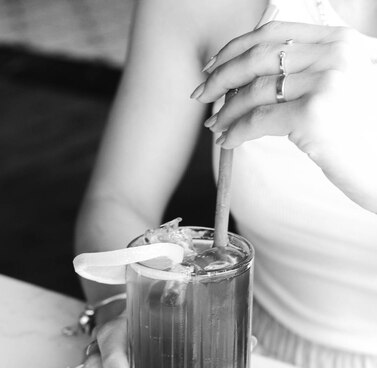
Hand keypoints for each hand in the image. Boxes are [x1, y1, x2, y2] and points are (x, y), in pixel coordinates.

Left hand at [192, 21, 376, 209]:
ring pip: (255, 90)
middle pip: (259, 57)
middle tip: (202, 94)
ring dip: (226, 110)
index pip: (275, 32)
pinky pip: (259, 120)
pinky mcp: (313, 115)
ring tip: (215, 125)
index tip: (215, 65)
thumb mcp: (345, 87)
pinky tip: (228, 140)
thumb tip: (254, 79)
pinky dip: (237, 131)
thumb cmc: (363, 134)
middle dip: (222, 77)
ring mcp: (325, 84)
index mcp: (341, 42)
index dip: (237, 47)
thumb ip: (311, 72)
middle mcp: (335, 55)